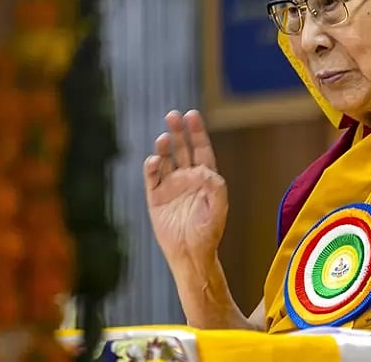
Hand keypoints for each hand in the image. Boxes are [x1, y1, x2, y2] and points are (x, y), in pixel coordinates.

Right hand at [144, 110, 227, 270]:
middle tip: (173, 115)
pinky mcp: (156, 197)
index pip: (201, 149)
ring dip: (164, 147)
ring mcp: (170, 186)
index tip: (191, 115)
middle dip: (178, 131)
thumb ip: (216, 188)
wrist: (190, 255)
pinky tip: (154, 159)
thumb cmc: (208, 233)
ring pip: (165, 159)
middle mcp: (187, 177)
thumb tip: (204, 170)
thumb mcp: (218, 209)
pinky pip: (152, 178)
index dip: (196, 131)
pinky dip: (152, 167)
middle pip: (181, 148)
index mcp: (205, 177)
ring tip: (164, 138)